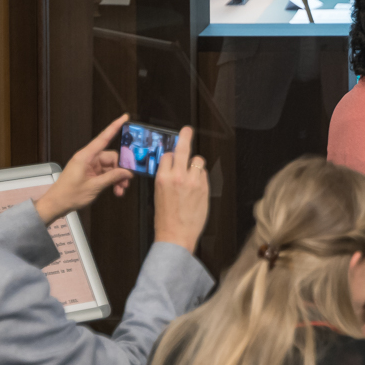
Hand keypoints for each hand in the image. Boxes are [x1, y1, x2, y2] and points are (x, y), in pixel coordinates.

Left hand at [35, 115, 133, 224]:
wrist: (56, 204)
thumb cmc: (68, 195)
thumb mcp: (94, 186)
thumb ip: (112, 177)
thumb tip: (127, 172)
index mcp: (85, 156)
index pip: (103, 138)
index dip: (115, 126)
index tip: (124, 117)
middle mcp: (88, 158)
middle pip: (112, 157)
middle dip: (121, 169)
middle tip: (127, 181)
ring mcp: (89, 165)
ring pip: (110, 167)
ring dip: (117, 178)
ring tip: (120, 189)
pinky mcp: (90, 172)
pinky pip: (106, 173)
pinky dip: (112, 181)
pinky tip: (116, 190)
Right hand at [153, 127, 209, 252]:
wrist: (176, 234)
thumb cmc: (165, 218)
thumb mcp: (159, 194)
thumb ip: (166, 178)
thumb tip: (172, 168)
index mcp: (162, 178)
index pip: (167, 155)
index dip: (170, 156)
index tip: (172, 154)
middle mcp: (178, 177)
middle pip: (183, 149)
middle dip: (185, 137)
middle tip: (187, 130)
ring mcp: (193, 181)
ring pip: (198, 160)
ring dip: (195, 164)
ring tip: (193, 173)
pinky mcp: (205, 188)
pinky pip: (204, 174)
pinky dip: (201, 176)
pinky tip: (197, 185)